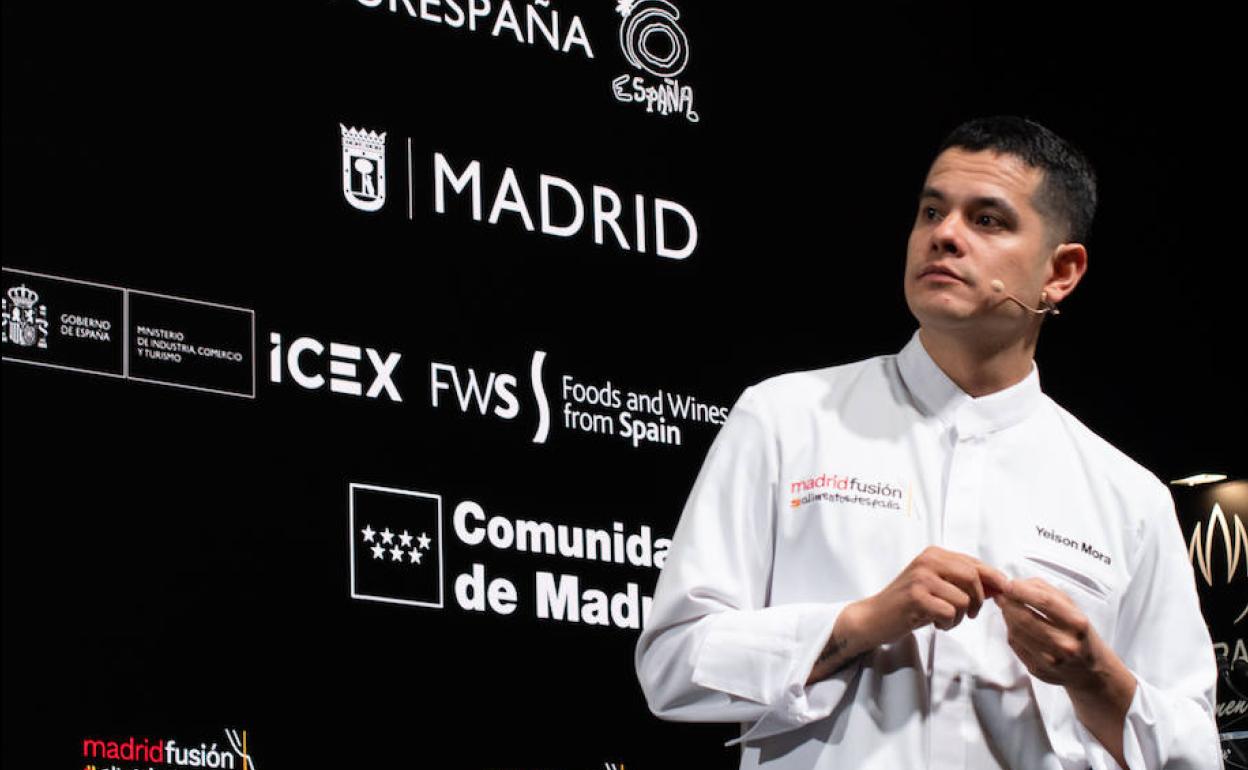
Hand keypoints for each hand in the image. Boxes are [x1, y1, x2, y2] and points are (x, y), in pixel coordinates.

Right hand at [857, 545, 1010, 647]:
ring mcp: (921, 578)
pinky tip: (936, 623)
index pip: (974, 563)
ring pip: (963, 598)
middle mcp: (927, 561)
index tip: (1005, 590)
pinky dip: (948, 623)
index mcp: (934, 554)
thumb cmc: (909, 604)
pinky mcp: (916, 597)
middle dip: (979, 599)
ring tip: (945, 619)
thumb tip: (999, 585)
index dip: (993, 577)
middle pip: (973, 577)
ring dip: (960, 616)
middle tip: (971, 614)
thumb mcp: (938, 587)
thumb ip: (964, 583)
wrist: (874, 617)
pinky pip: (950, 612)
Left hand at [998, 577, 1109, 689]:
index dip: (1021, 590)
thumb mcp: (1072, 607)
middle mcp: (1066, 644)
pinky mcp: (1038, 670)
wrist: (1090, 670)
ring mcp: (1051, 660)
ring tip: (1007, 607)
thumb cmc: (1078, 633)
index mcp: (1077, 623)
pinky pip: (1015, 645)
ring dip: (1006, 616)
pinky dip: (1010, 631)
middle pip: (1025, 618)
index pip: (1044, 601)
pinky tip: (1014, 624)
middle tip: (1002, 595)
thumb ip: (1046, 590)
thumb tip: (1016, 584)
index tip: (1008, 584)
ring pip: (1016, 632)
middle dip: (1008, 603)